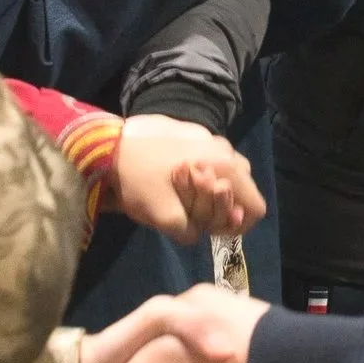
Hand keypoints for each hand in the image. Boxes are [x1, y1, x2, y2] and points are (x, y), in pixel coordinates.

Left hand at [114, 116, 264, 242]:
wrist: (107, 144)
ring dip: (210, 190)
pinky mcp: (193, 130)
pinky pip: (209, 158)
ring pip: (225, 173)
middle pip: (242, 189)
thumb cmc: (140, 181)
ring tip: (179, 193)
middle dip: (222, 207)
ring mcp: (210, 136)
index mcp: (226, 168)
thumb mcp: (166, 218)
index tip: (208, 229)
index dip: (236, 227)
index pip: (256, 207)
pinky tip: (170, 175)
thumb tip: (203, 231)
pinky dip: (200, 172)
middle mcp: (226, 148)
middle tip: (190, 212)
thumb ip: (194, 230)